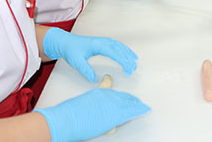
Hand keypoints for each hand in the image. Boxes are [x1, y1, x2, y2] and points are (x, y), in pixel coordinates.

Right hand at [35, 88, 149, 141]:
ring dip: (138, 105)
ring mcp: (111, 105)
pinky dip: (139, 110)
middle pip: (124, 97)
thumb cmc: (70, 117)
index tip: (126, 96)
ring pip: (130, 103)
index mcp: (98, 93)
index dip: (121, 95)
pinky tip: (145, 110)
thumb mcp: (85, 109)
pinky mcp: (114, 115)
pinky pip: (131, 112)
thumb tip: (102, 120)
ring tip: (144, 106)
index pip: (114, 91)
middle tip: (139, 102)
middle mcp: (107, 96)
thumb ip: (95, 112)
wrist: (65, 119)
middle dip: (132, 100)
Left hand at [42, 28, 137, 82]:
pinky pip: (117, 45)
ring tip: (135, 62)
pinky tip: (128, 54)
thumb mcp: (76, 62)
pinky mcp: (103, 42)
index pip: (114, 52)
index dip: (123, 60)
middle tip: (133, 69)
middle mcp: (103, 41)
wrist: (65, 42)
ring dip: (128, 53)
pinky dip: (124, 50)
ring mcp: (103, 41)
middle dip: (128, 58)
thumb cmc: (71, 50)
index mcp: (98, 45)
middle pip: (120, 49)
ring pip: (120, 46)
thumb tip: (94, 80)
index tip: (128, 68)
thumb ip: (86, 70)